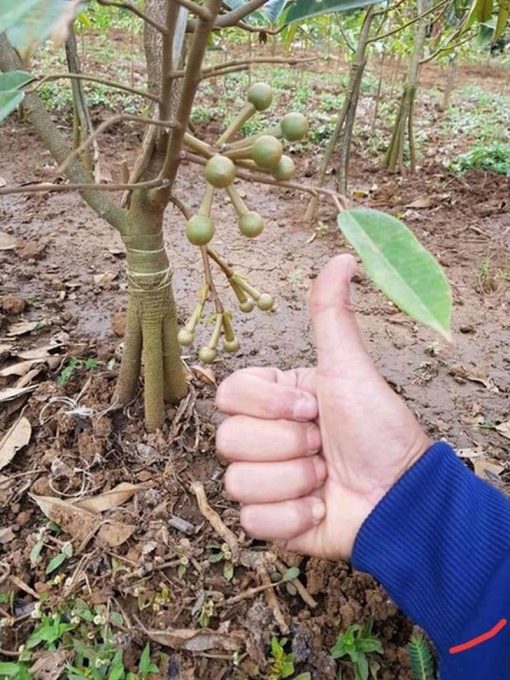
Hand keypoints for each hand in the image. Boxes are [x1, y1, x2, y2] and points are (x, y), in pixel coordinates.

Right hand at [215, 255, 430, 560]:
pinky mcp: (269, 520)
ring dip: (294, 483)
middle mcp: (261, 437)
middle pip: (229, 439)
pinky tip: (320, 509)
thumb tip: (341, 257)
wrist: (400, 497)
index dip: (268, 405)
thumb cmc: (379, 430)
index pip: (228, 393)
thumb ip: (331, 317)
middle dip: (288, 446)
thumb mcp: (350, 369)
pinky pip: (253, 521)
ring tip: (325, 480)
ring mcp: (263, 480)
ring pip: (238, 482)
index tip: (311, 409)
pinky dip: (292, 518)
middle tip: (322, 447)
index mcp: (273, 400)